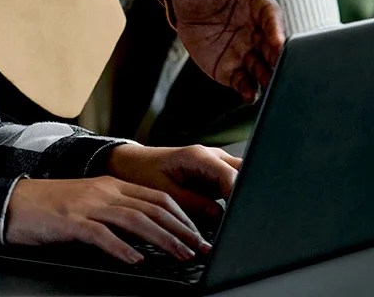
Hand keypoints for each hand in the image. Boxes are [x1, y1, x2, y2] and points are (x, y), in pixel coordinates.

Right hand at [4, 176, 208, 263]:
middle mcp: (104, 190)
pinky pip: (102, 234)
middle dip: (180, 229)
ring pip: (134, 219)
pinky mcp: (71, 221)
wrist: (14, 203)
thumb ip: (117, 212)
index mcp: (112, 184)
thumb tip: (147, 234)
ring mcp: (88, 204)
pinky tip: (136, 260)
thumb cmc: (52, 207)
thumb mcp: (90, 203)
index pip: (157, 197)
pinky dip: (122, 247)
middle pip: (152, 207)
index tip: (197, 234)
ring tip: (179, 255)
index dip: (181, 216)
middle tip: (199, 248)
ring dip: (162, 238)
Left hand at [106, 142, 240, 223]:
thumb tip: (219, 216)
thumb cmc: (142, 173)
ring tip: (224, 217)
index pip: (231, 174)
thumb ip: (194, 204)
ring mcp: (213, 164)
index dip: (238, 195)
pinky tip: (219, 213)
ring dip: (235, 197)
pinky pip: (228, 186)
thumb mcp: (165, 192)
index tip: (237, 215)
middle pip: (241, 172)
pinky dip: (228, 200)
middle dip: (242, 194)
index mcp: (198, 155)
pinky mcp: (212, 175)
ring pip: (238, 178)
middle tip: (234, 218)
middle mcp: (210, 156)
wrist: (131, 165)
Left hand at [170, 0, 285, 102]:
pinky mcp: (231, 66)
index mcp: (256, 0)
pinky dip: (247, 89)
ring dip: (266, 77)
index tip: (279, 41)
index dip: (275, 28)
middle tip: (280, 71)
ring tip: (269, 87)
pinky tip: (249, 96)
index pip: (271, 14)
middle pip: (272, 45)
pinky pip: (242, 80)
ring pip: (261, 66)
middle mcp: (256, 28)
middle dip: (277, 59)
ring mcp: (245, 49)